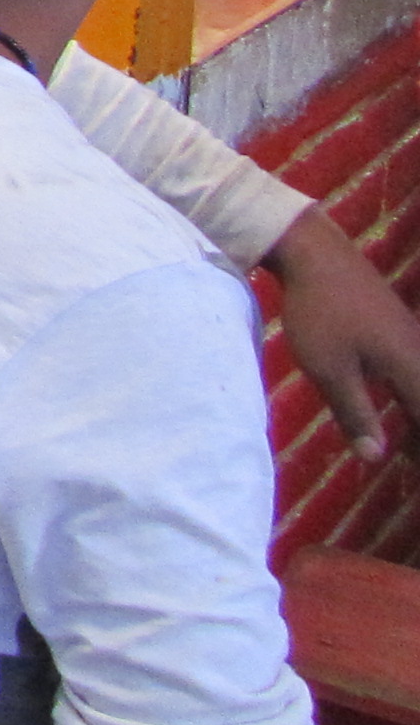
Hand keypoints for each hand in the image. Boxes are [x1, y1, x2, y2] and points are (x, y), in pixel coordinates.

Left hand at [268, 205, 419, 464]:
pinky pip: (418, 375)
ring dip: (418, 421)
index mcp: (414, 370)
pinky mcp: (400, 330)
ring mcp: (414, 341)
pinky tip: (402, 412)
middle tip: (411, 464)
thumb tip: (375, 459)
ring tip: (410, 452)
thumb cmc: (318, 312)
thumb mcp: (329, 370)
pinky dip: (414, 400)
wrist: (315, 252)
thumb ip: (356, 415)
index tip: (414, 473)